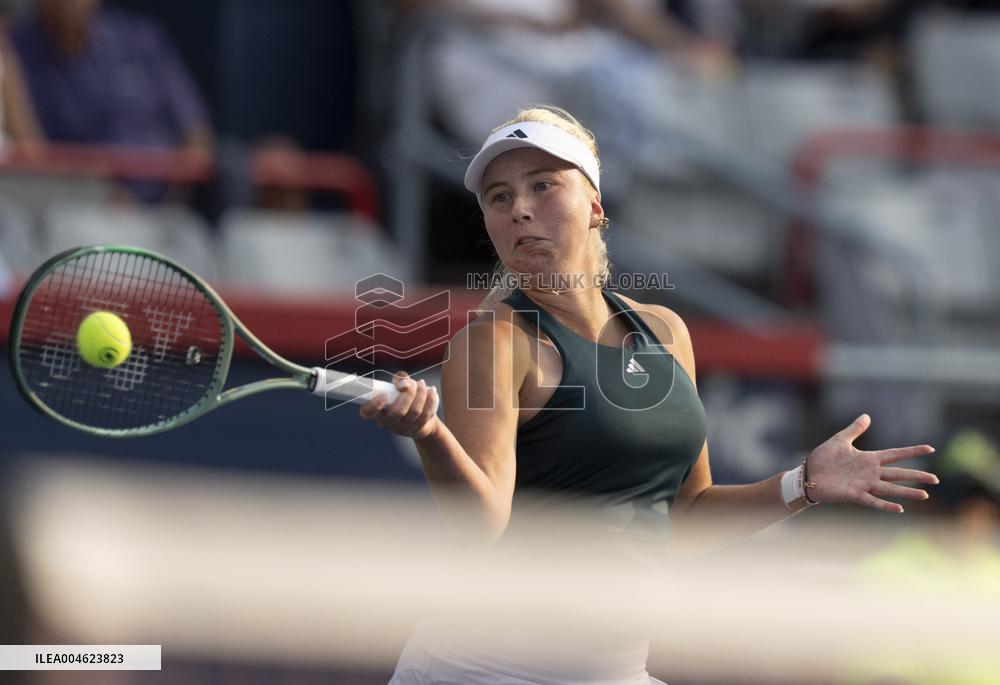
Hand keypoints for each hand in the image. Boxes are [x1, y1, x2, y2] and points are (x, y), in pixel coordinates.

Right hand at [358, 371, 439, 439]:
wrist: (423, 412)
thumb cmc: (406, 395)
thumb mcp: (401, 383)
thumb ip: (400, 378)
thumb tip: (403, 383)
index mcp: (377, 410)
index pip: (367, 412)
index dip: (374, 405)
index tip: (385, 395)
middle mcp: (386, 422)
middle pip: (397, 412)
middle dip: (408, 395)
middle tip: (414, 383)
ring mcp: (401, 429)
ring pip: (414, 413)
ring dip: (421, 395)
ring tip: (423, 385)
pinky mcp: (415, 431)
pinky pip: (425, 416)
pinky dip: (430, 402)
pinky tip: (432, 392)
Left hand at [806, 414, 938, 512]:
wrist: (808, 474)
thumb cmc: (823, 458)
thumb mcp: (840, 440)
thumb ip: (854, 430)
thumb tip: (867, 416)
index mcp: (869, 459)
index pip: (895, 454)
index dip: (912, 451)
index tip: (930, 448)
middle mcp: (870, 473)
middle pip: (898, 473)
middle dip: (917, 475)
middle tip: (936, 479)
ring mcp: (864, 485)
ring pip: (890, 489)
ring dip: (907, 492)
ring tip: (925, 495)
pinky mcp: (854, 495)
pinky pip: (873, 501)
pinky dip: (886, 505)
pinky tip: (900, 508)